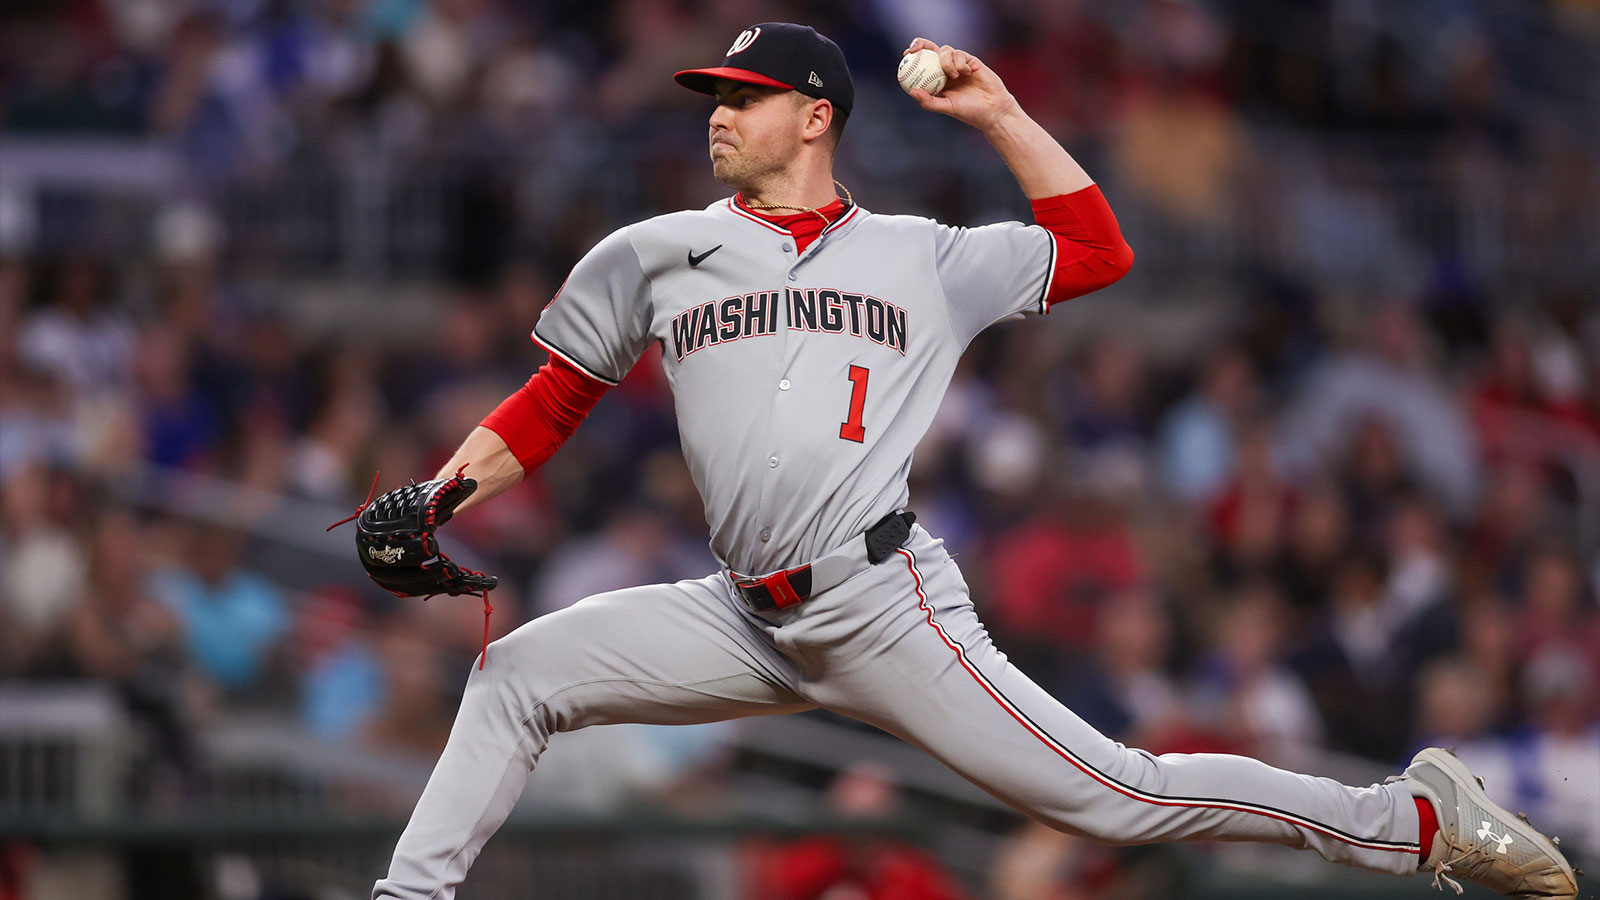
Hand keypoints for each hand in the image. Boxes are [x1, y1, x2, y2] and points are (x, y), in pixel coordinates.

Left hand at [902, 38, 1020, 134]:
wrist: (993, 109)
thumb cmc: (970, 112)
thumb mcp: (947, 107)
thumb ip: (929, 101)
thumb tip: (912, 92)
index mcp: (937, 81)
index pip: (922, 64)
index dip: (913, 56)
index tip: (906, 54)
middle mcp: (946, 70)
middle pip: (931, 51)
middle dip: (921, 44)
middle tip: (916, 48)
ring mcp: (958, 64)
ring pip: (946, 51)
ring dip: (946, 61)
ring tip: (953, 75)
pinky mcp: (971, 61)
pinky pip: (960, 54)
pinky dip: (960, 62)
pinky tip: (965, 72)